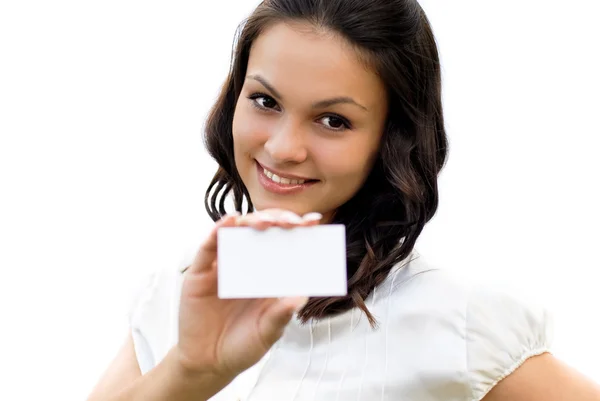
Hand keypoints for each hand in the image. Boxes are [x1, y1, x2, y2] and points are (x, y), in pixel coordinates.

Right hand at [175, 209, 321, 379]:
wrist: (208, 364)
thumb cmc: (242, 345)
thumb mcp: (267, 332)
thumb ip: (281, 314)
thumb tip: (300, 296)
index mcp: (268, 275)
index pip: (285, 243)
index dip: (298, 229)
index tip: (314, 222)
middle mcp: (247, 264)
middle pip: (263, 231)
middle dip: (279, 220)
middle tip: (292, 223)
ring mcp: (223, 265)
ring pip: (237, 232)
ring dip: (252, 220)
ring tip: (266, 222)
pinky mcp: (200, 272)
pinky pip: (208, 246)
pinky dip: (218, 229)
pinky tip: (230, 221)